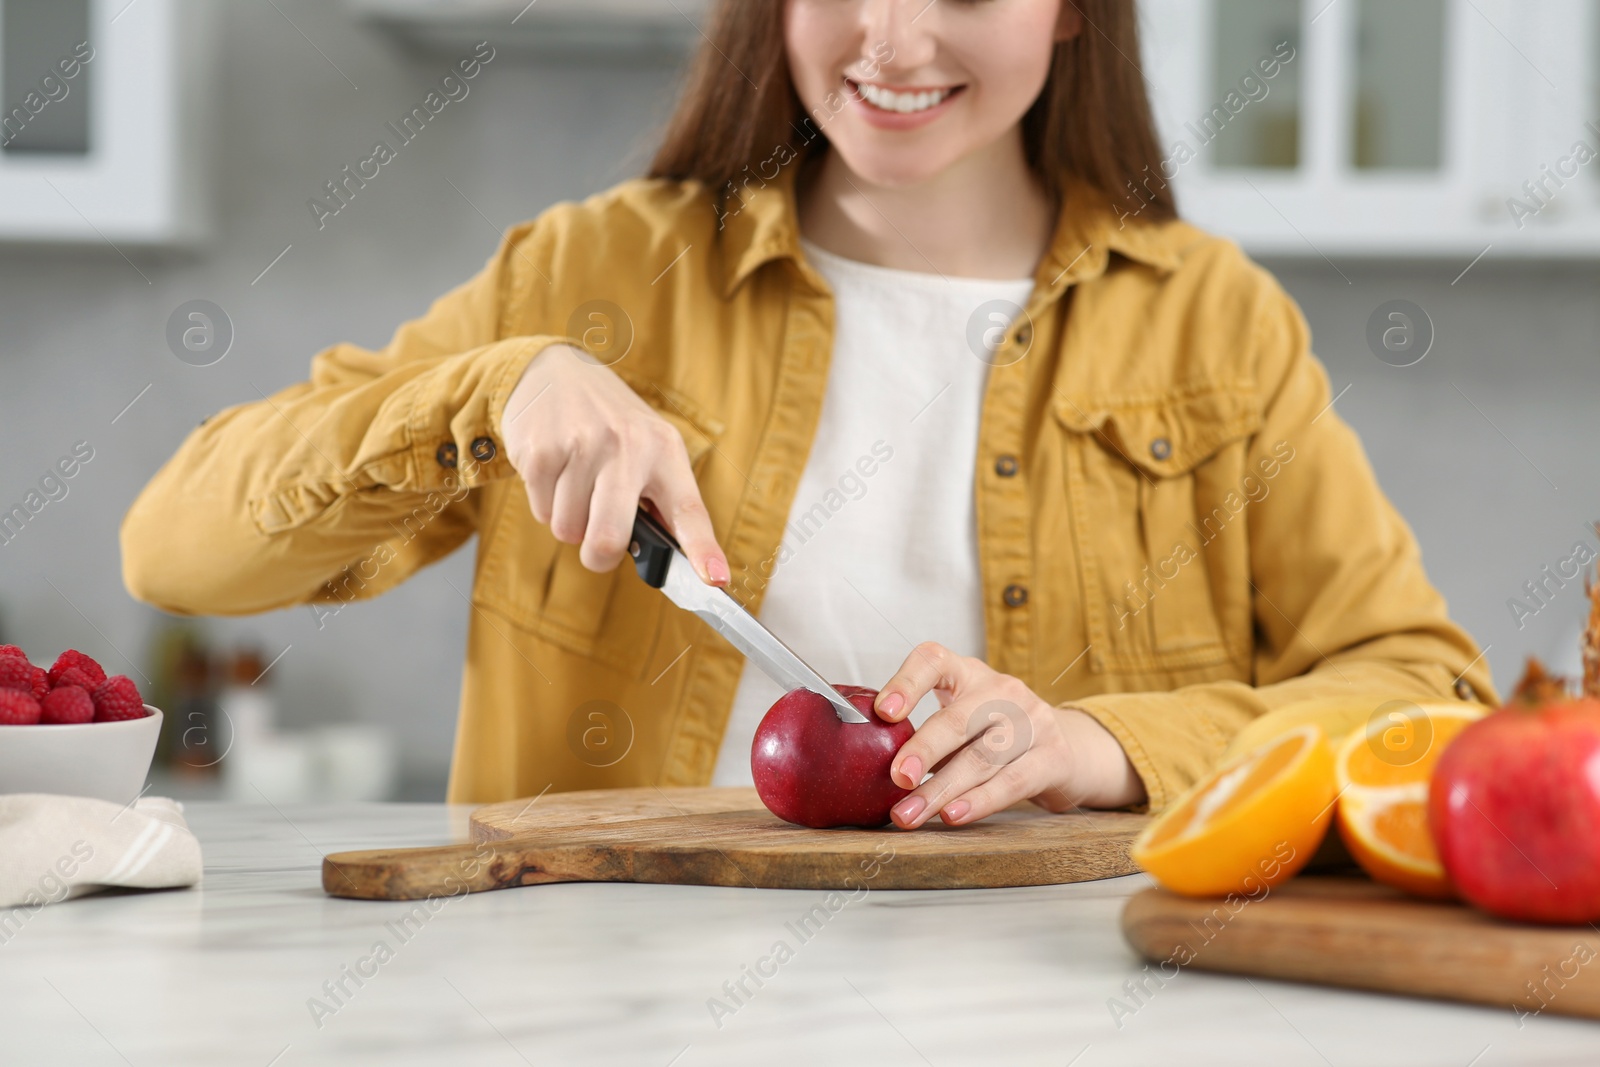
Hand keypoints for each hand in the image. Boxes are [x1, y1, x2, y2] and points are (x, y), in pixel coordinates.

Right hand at [501, 343, 728, 582]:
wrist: (554, 371)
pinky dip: (546, 503)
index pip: (689, 510)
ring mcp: (583, 446)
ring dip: (569, 520)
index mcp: (665, 450)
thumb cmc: (610, 425)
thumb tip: (668, 562)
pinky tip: (556, 471)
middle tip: (598, 538)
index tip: (715, 580)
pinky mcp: (542, 449)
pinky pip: (541, 512)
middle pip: (608, 539)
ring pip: (568, 530)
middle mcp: (628, 446)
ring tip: (576, 483)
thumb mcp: (648, 446)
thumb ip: (660, 500)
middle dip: (598, 554)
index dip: (703, 550)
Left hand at [873, 642, 1146, 828]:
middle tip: (896, 778)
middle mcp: (1002, 690)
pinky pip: (1012, 782)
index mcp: (967, 673)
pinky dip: (979, 801)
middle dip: (924, 750)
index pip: (933, 661)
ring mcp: (1032, 721)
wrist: (1065, 749)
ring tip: (911, 813)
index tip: (883, 712)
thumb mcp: (959, 717)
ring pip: (982, 757)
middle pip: (959, 718)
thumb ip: (920, 732)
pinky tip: (953, 814)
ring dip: (941, 789)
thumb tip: (861, 761)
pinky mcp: (1052, 756)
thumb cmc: (993, 733)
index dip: (906, 683)